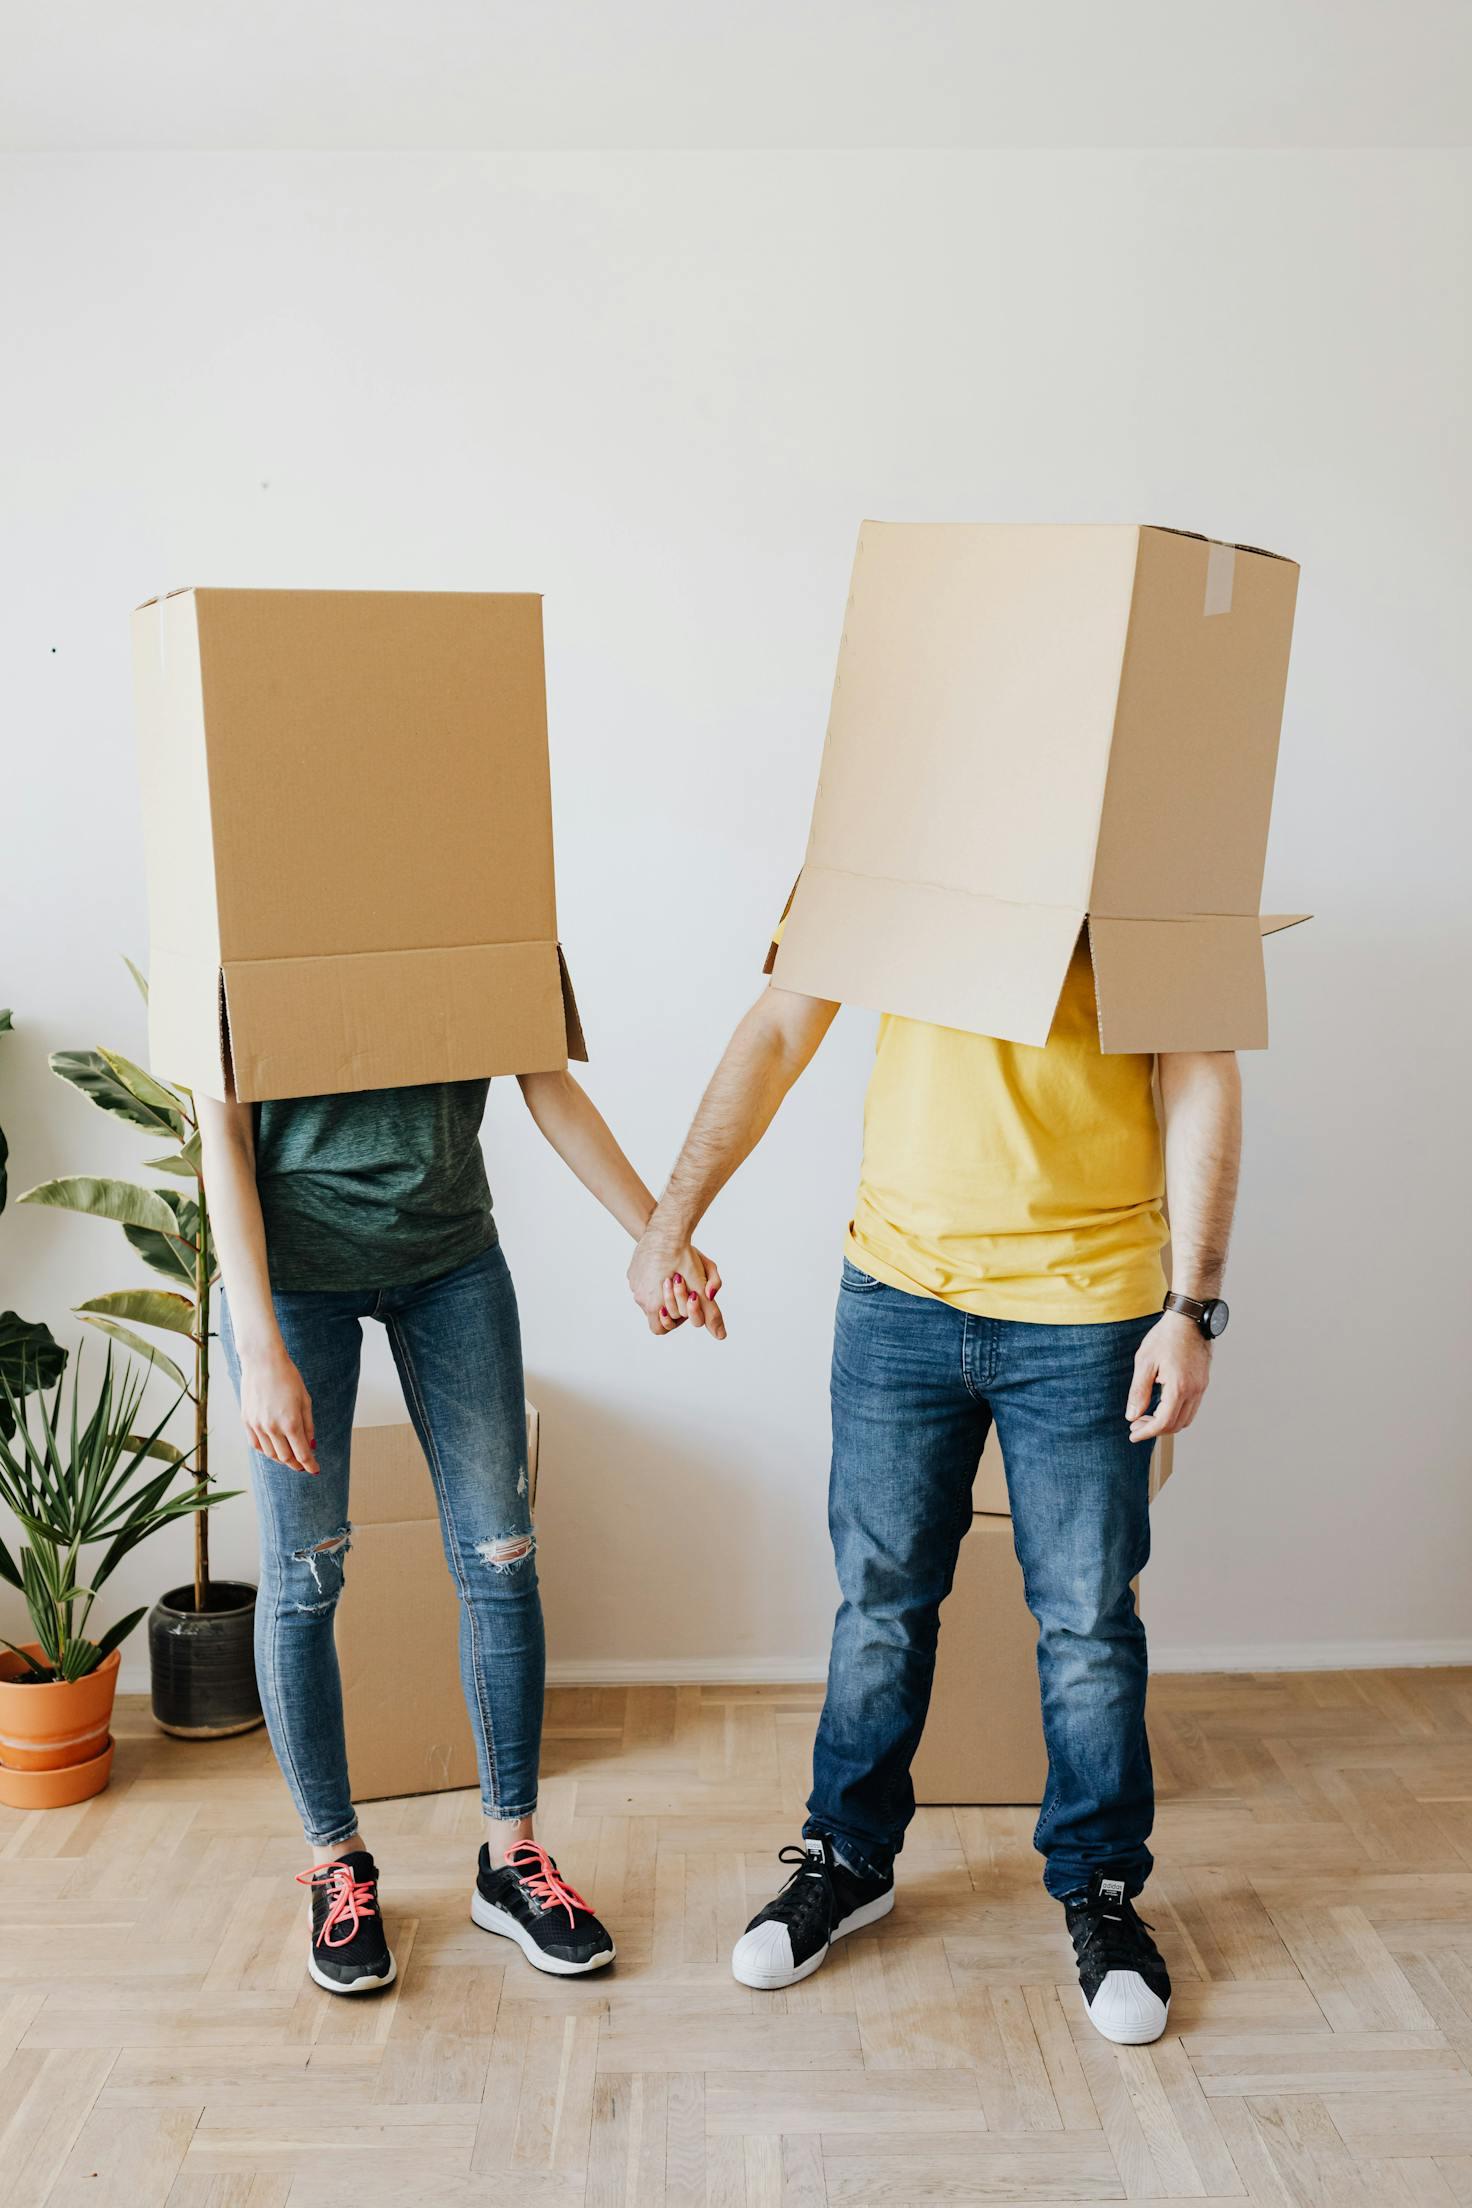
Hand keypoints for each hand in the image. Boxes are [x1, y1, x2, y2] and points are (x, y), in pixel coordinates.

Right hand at [239, 1343, 318, 1473]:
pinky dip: (266, 1451)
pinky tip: (274, 1449)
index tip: (315, 1470)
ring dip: (282, 1459)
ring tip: (290, 1457)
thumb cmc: (288, 1378)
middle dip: (297, 1464)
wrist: (263, 1362)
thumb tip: (311, 1446)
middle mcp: (273, 1427)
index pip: (302, 1454)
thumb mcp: (305, 1401)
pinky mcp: (246, 1421)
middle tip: (304, 1464)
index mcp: (291, 1422)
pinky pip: (256, 1445)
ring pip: (270, 1454)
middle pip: (286, 1458)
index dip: (310, 1465)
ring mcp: (257, 1425)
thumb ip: (308, 1426)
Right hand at [628, 1228, 725, 1340]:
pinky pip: (642, 1283)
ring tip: (675, 1275)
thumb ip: (710, 1312)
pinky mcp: (631, 1272)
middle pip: (656, 1312)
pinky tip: (665, 1266)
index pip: (660, 1329)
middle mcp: (640, 1297)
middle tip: (682, 1286)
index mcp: (653, 1305)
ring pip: (649, 1297)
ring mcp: (634, 1284)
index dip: (675, 1320)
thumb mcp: (700, 1286)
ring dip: (661, 1291)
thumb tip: (721, 1335)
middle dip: (671, 1303)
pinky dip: (653, 1279)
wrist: (666, 1230)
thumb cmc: (683, 1257)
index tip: (684, 1304)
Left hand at [1126, 1312, 1210, 1442]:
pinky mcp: (1203, 1382)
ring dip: (1167, 1423)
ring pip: (1186, 1419)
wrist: (1188, 1319)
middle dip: (1155, 1429)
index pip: (1163, 1422)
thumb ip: (1139, 1392)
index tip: (1133, 1434)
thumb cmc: (1166, 1337)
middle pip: (1176, 1425)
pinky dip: (1176, 1413)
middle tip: (1137, 1424)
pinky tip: (1161, 1405)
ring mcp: (1201, 1387)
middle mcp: (1194, 1391)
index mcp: (1179, 1387)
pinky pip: (1191, 1407)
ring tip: (1147, 1416)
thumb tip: (1132, 1416)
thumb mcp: (1144, 1362)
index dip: (1146, 1432)